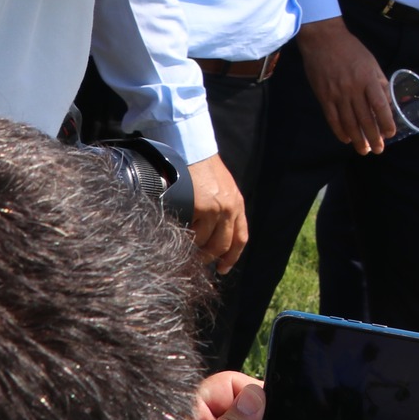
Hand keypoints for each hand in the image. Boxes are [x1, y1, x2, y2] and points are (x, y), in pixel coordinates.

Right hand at [187, 154, 247, 273]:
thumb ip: (224, 210)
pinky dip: (184, 236)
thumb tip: (213, 237)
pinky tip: (177, 232)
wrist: (193, 150)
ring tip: (182, 244)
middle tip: (196, 261)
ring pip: (204, 242)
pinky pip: (191, 232)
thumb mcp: (222, 189)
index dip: (232, 257)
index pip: (240, 238)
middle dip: (208, 257)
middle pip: (222, 246)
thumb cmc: (203, 170)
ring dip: (193, 247)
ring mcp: (216, 209)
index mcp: (238, 205)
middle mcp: (231, 208)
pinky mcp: (201, 207)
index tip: (222, 269)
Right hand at [297, 18, 394, 152]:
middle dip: (373, 137)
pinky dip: (340, 131)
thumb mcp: (371, 63)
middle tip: (378, 150)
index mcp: (368, 79)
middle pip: (364, 118)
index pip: (380, 105)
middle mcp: (353, 88)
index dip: (386, 122)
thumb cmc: (352, 50)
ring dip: (357, 139)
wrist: (323, 40)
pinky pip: (332, 118)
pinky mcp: (323, 96)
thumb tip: (389, 103)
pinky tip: (346, 139)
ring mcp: (337, 94)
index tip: (390, 134)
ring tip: (364, 150)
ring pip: (348, 122)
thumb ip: (380, 83)